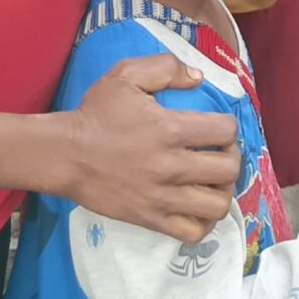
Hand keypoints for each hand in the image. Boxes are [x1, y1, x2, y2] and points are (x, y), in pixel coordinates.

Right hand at [64, 53, 241, 243]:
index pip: (225, 131)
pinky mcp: (152, 219)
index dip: (228, 126)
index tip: (218, 126)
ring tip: (212, 181)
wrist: (66, 155)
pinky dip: (205, 221)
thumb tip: (198, 77)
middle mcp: (172, 166)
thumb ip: (165, 67)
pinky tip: (199, 206)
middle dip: (232, 157)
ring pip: (217, 205)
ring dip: (222, 191)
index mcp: (170, 129)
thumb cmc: (96, 114)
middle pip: (228, 170)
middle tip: (220, 152)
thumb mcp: (126, 75)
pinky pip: (194, 232)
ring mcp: (163, 197)